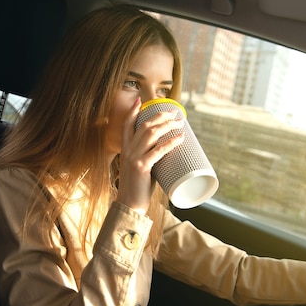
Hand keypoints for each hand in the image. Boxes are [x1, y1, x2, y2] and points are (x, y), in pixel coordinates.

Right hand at [116, 98, 184, 215]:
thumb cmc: (137, 187)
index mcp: (124, 149)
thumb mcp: (139, 167)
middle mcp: (127, 150)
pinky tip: (180, 138)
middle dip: (159, 116)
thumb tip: (165, 150)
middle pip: (144, 126)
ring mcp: (134, 158)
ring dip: (167, 126)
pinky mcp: (142, 167)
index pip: (126, 125)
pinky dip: (171, 142)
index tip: (140, 101)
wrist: (130, 204)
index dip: (132, 112)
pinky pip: (158, 150)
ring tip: (180, 123)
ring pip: (151, 134)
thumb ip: (147, 156)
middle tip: (173, 113)